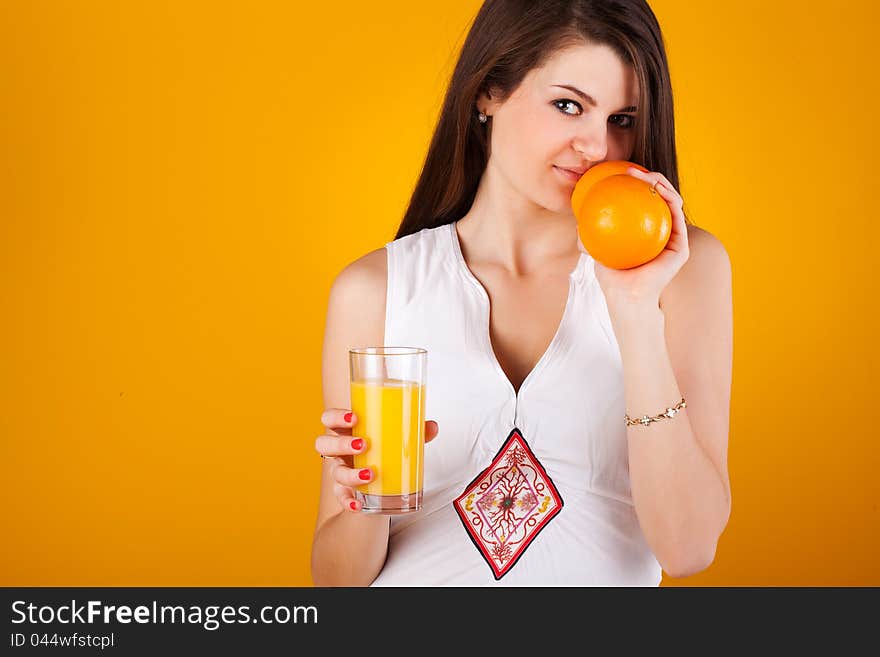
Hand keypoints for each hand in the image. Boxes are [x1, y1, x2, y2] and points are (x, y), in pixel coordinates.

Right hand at [315, 408, 439, 511]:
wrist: (379, 484)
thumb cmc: (383, 452)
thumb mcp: (397, 440)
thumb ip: (413, 432)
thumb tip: (432, 426)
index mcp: (347, 431)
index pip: (329, 418)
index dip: (336, 416)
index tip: (354, 418)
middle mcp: (339, 451)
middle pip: (324, 443)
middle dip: (340, 443)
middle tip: (363, 444)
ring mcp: (340, 472)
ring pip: (334, 472)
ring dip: (350, 473)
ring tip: (370, 474)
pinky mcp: (346, 492)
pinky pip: (342, 498)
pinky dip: (349, 502)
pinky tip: (358, 504)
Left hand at [592, 167, 689, 309]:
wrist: (626, 298)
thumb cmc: (612, 279)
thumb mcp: (597, 253)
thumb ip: (590, 238)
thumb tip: (577, 223)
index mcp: (647, 233)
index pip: (644, 203)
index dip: (636, 185)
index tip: (620, 173)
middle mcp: (663, 233)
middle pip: (660, 197)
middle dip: (649, 177)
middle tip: (631, 170)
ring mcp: (674, 239)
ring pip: (672, 202)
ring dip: (660, 183)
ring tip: (645, 175)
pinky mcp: (681, 247)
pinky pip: (677, 217)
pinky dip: (669, 199)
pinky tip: (657, 189)